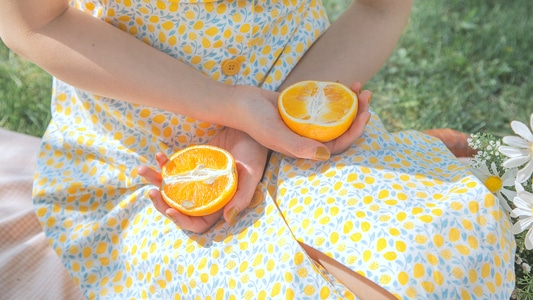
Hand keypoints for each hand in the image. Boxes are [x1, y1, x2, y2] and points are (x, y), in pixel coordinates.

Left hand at [138, 128, 267, 232]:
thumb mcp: (252, 174)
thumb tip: (228, 220)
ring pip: (172, 188)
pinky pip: (174, 169)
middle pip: (179, 208)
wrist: (251, 127)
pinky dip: (163, 164)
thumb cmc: (255, 153)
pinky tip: (160, 155)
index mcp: (220, 203)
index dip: (182, 221)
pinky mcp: (191, 163)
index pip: (198, 222)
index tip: (170, 209)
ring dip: (155, 182)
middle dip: (162, 203)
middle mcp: (206, 194)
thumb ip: (242, 197)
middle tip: (152, 192)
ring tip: (143, 170)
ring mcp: (197, 179)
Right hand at [231, 81, 370, 159]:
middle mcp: (308, 137)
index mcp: (305, 148)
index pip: (337, 144)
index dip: (355, 131)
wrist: (238, 101)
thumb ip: (298, 146)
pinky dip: (334, 93)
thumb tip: (326, 155)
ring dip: (349, 101)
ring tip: (357, 85)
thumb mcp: (275, 134)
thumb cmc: (253, 120)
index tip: (365, 113)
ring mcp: (306, 122)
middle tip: (366, 94)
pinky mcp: (303, 108)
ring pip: (335, 114)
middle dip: (357, 112)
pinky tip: (342, 81)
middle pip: (341, 128)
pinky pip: (324, 103)